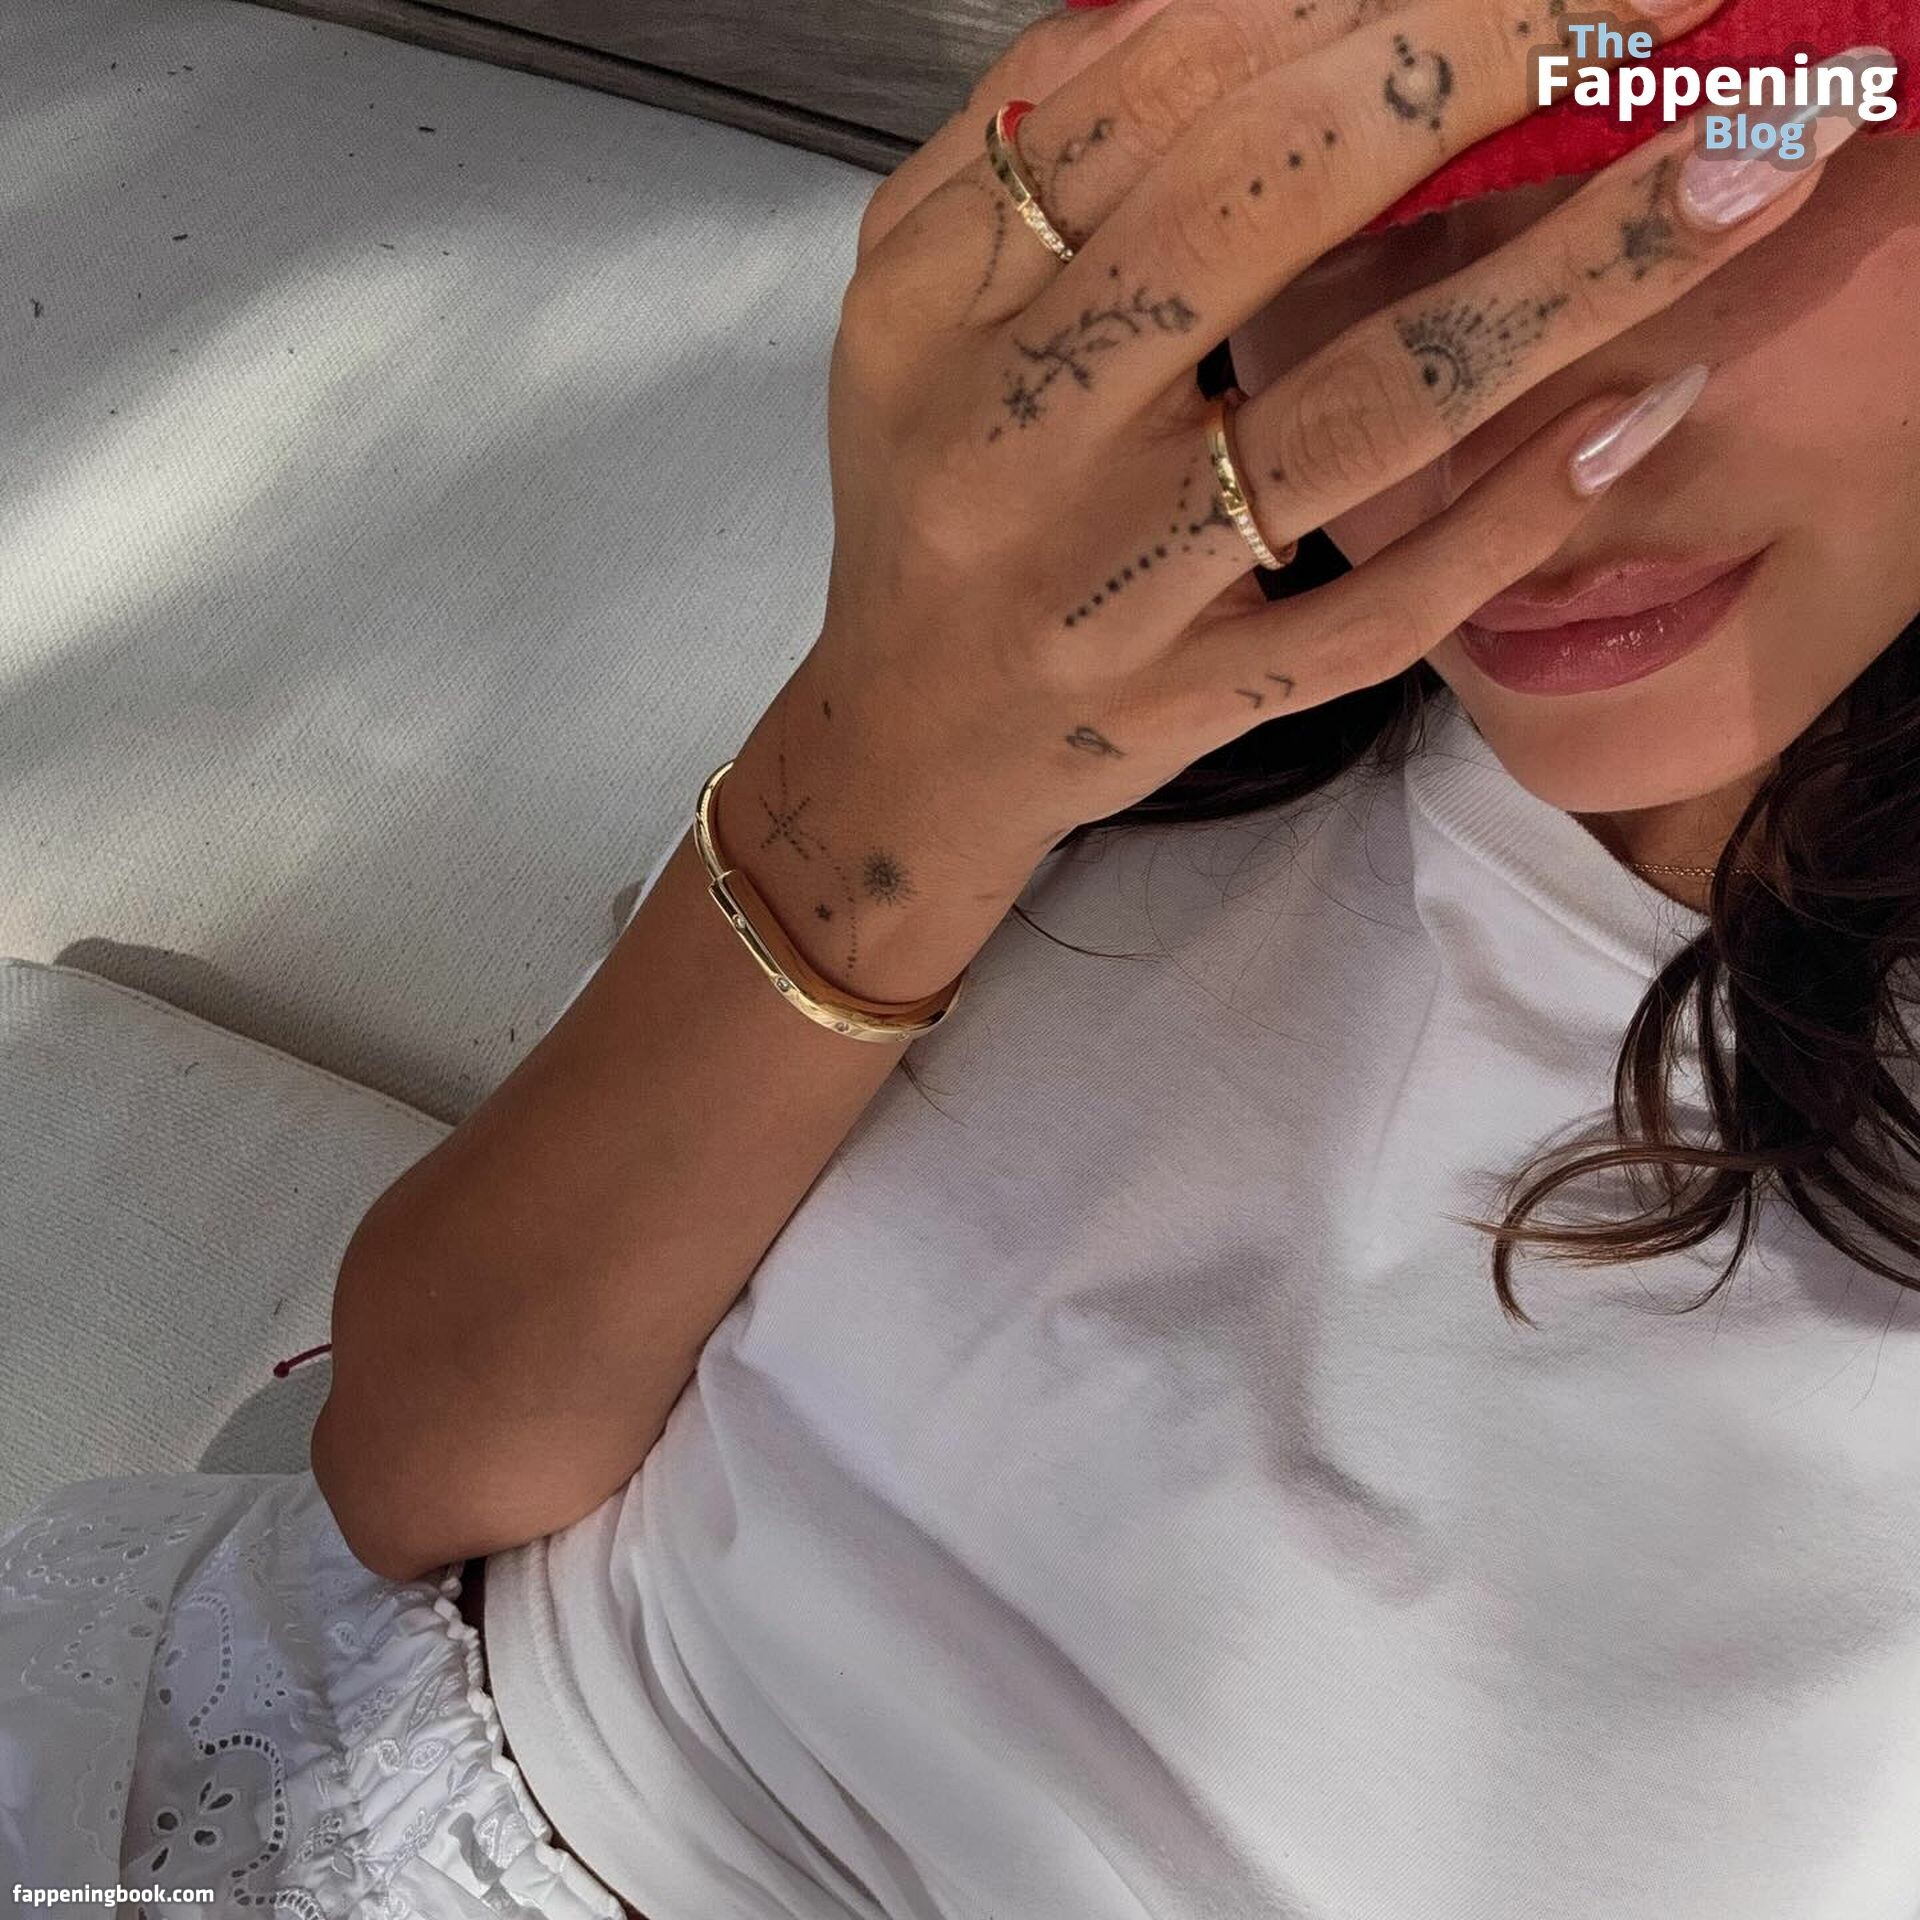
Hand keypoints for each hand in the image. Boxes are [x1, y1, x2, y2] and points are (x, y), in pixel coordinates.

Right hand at [728, 0, 1830, 996]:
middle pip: (1261, 210)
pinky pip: (1370, 614)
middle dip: (1484, 68)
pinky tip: (1636, 411)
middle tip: (1672, 0)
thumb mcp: (911, 296)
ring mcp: (1115, 586)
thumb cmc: (929, 493)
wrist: (906, 743)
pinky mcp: (1192, 702)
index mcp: (941, 302)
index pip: (1155, 90)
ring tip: (1746, 170)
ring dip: (1569, 280)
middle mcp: (1019, 438)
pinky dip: (1507, 517)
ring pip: (1358, 416)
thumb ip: (1020, 132)